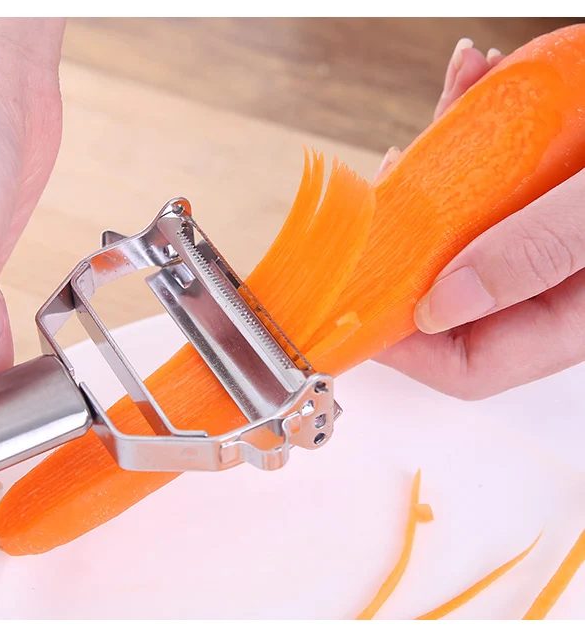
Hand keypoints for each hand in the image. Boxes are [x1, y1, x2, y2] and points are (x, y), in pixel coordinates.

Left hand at [374, 38, 584, 399]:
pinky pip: (494, 177)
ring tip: (454, 96)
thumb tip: (438, 306)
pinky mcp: (548, 192)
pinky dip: (478, 126)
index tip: (360, 291)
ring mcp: (547, 240)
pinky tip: (479, 75)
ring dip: (442, 163)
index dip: (404, 343)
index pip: (468, 367)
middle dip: (409, 237)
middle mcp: (553, 289)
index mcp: (572, 318)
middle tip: (392, 180)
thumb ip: (534, 255)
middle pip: (447, 294)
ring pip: (463, 227)